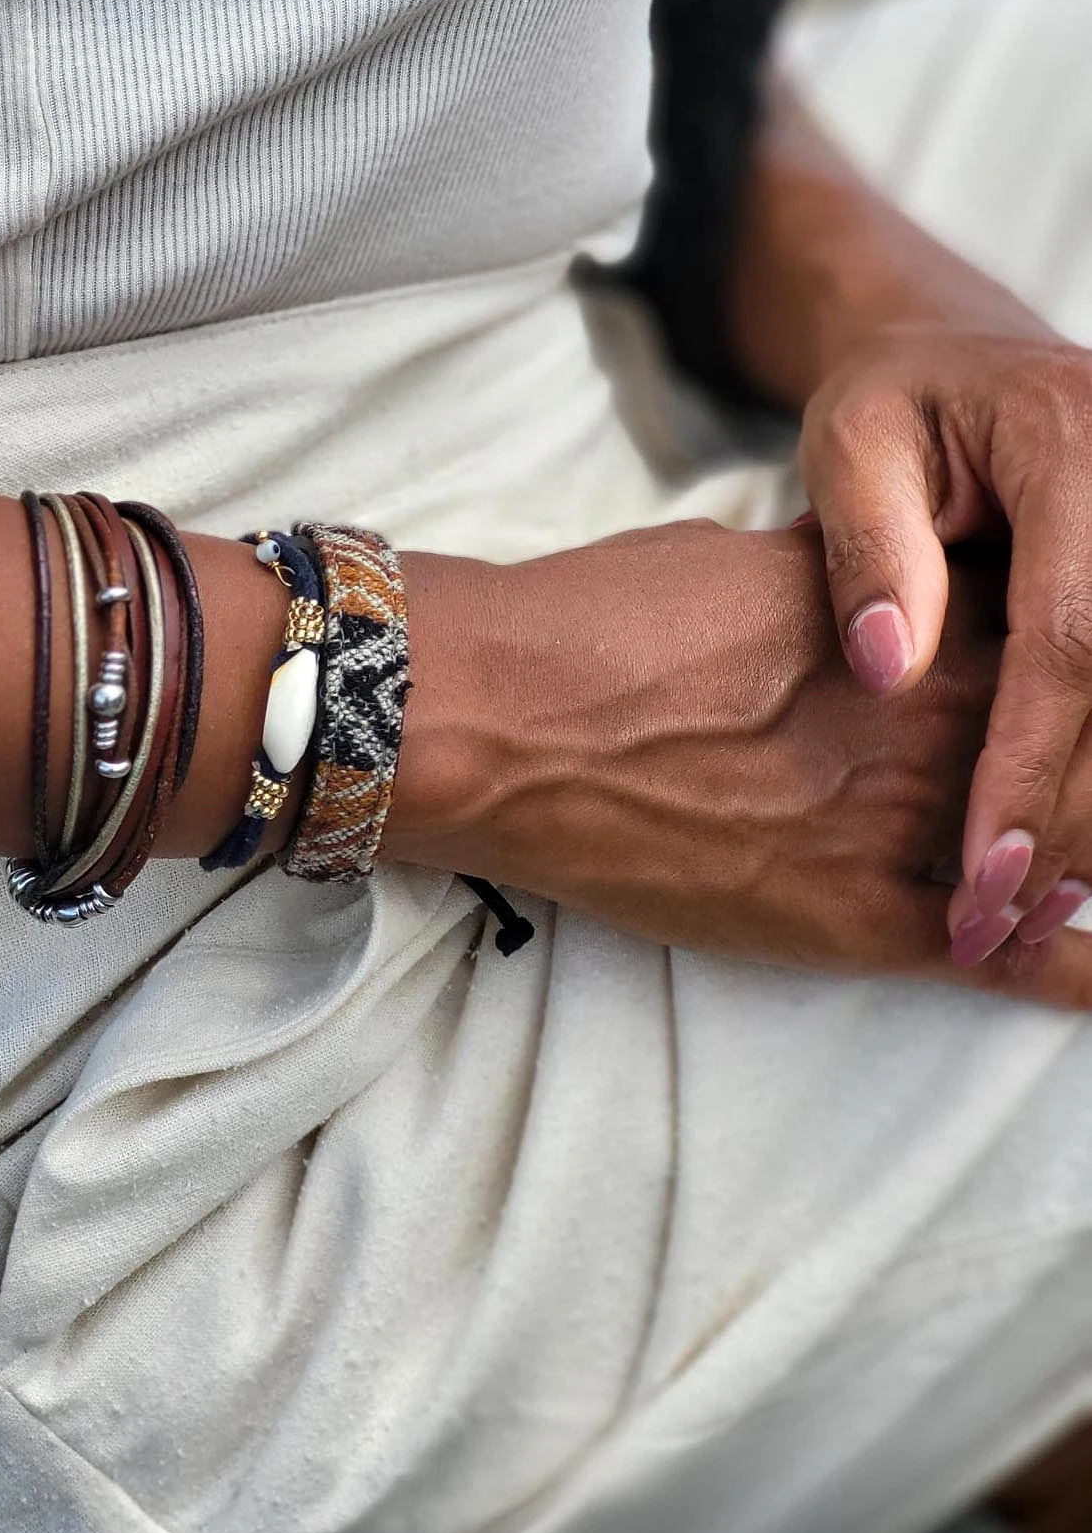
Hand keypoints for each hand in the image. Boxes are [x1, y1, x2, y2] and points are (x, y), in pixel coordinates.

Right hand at [387, 522, 1091, 1006]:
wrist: (500, 719)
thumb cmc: (598, 622)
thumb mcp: (737, 563)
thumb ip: (835, 582)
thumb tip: (869, 578)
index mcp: (905, 619)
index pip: (1047, 634)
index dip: (1068, 661)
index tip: (1074, 680)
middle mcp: (925, 716)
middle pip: (1070, 740)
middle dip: (1086, 755)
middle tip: (1087, 776)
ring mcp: (895, 823)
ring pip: (1052, 849)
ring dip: (1088, 852)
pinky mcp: (849, 917)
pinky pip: (993, 953)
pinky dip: (1069, 969)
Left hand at [728, 72, 1091, 967]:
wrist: (952, 359)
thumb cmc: (889, 406)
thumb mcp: (850, 444)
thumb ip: (868, 546)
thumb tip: (883, 668)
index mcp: (1073, 442)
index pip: (1072, 634)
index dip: (1029, 763)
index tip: (983, 870)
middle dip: (1077, 813)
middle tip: (1000, 918)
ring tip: (1032, 908)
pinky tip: (1066, 847)